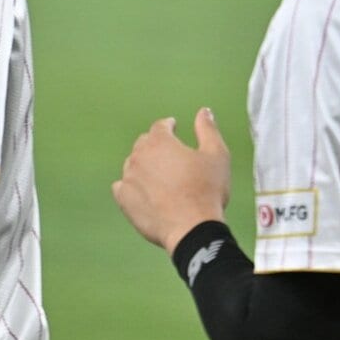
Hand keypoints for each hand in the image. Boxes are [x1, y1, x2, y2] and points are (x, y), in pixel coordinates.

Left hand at [113, 108, 230, 254]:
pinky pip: (122, 187)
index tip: (173, 128)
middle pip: (144, 144)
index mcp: (160, 141)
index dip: (168, 126)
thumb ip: (208, 129)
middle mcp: (139, 156)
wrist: (192, 228)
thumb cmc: (206, 190)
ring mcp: (128, 178)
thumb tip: (204, 112)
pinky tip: (142, 191)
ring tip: (158, 175)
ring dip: (144, 165)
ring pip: (133, 165)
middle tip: (168, 154)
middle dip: (155, 145)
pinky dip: (131, 186)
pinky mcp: (124, 200)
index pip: (160, 126)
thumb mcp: (216, 155)